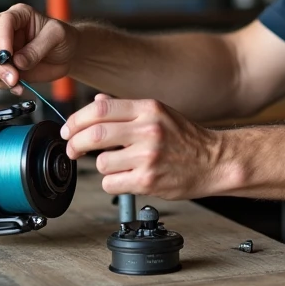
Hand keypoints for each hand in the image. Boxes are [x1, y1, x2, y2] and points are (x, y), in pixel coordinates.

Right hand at [0, 3, 78, 95]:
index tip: (8, 58)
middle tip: (11, 77)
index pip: (1, 22)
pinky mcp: (2, 64)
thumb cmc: (63, 38)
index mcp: (18, 14)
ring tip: (16, 83)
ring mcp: (1, 47)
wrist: (67, 54)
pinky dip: (1, 84)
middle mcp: (4, 29)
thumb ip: (38, 48)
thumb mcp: (58, 36)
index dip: (1, 40)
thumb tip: (18, 62)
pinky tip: (18, 87)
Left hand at [61, 95, 225, 199]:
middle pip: (94, 134)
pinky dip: (113, 182)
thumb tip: (96, 102)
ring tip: (116, 165)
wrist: (215, 161)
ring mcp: (148, 156)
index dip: (77, 120)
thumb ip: (126, 109)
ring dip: (101, 166)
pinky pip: (112, 183)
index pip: (100, 109)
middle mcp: (149, 130)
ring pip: (101, 162)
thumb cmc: (186, 139)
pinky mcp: (148, 180)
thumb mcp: (159, 113)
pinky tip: (126, 177)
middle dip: (75, 143)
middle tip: (72, 149)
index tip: (69, 130)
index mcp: (149, 109)